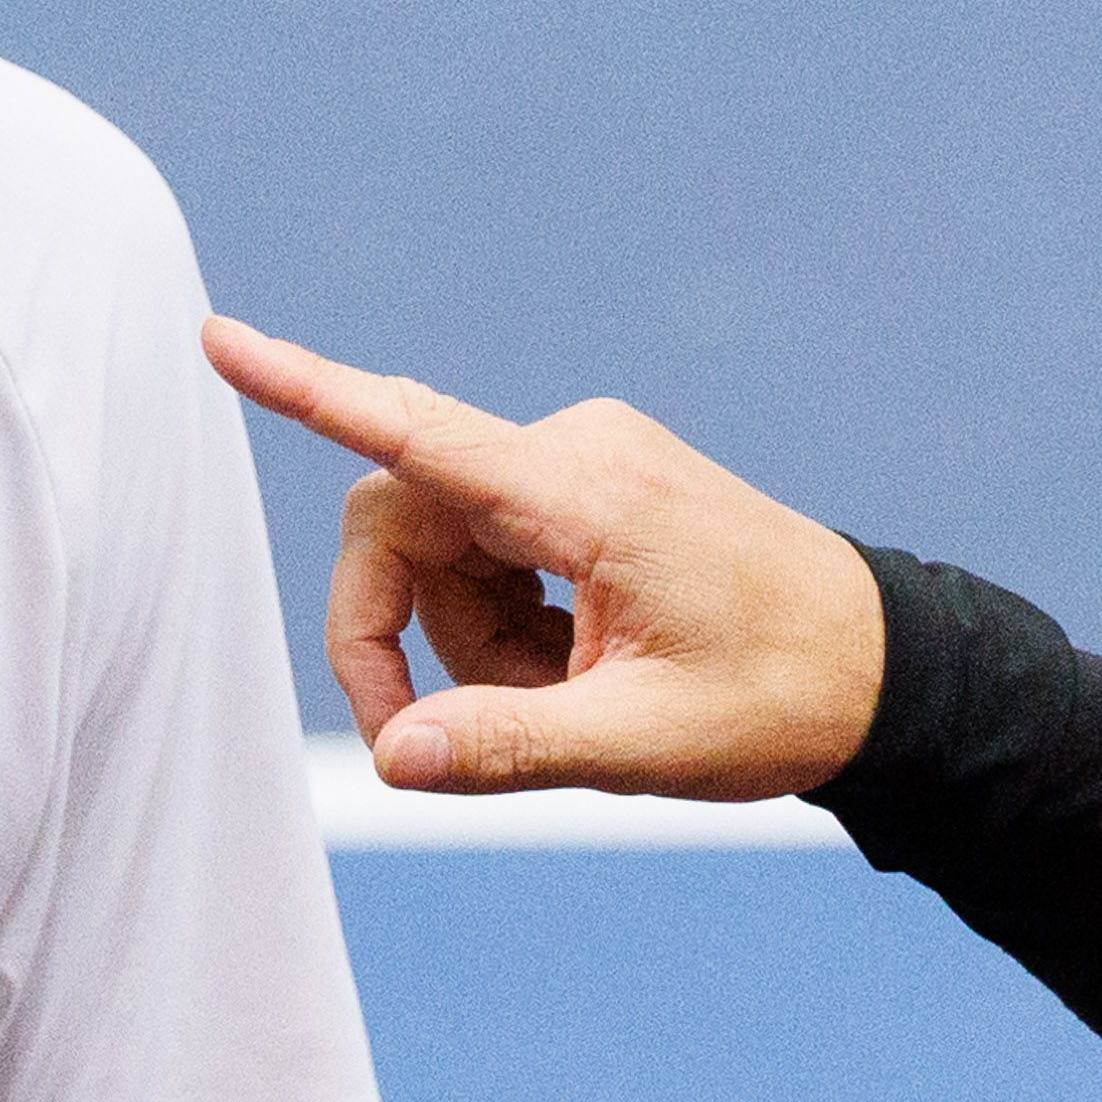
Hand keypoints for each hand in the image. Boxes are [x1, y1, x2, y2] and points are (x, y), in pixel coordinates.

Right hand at [201, 318, 886, 801]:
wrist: (884, 670)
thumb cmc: (779, 701)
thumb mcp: (641, 746)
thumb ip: (509, 749)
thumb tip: (393, 761)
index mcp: (585, 494)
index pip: (414, 434)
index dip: (304, 391)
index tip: (216, 341)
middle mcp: (571, 453)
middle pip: (397, 523)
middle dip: (396, 638)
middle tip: (433, 745)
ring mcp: (579, 466)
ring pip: (438, 552)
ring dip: (464, 646)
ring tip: (563, 703)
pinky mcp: (584, 490)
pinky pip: (485, 555)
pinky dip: (501, 630)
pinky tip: (576, 671)